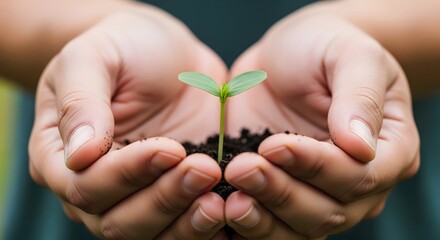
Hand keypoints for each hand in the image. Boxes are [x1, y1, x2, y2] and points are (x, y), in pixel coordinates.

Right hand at [29, 10, 228, 238]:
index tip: (169, 149)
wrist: (164, 51)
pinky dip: (204, 225)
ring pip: (152, 233)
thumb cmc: (122, 47)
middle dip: (163, 200)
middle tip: (204, 170)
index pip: (85, 186)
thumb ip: (81, 103)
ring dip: (187, 222)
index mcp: (60, 156)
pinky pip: (182, 226)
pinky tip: (229, 209)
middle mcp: (94, 186)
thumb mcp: (91, 57)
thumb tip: (79, 156)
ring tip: (219, 199)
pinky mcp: (172, 193)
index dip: (127, 174)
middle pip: (117, 221)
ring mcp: (134, 195)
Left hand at [224, 12, 419, 238]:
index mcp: (389, 149)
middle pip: (329, 211)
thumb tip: (361, 148)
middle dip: (282, 194)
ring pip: (299, 229)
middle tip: (241, 169)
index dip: (317, 166)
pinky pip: (272, 226)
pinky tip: (224, 211)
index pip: (360, 176)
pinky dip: (249, 226)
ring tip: (230, 199)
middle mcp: (360, 182)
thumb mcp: (349, 54)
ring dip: (263, 219)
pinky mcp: (283, 194)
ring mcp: (320, 193)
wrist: (288, 55)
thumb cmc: (324, 47)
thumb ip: (359, 97)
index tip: (274, 144)